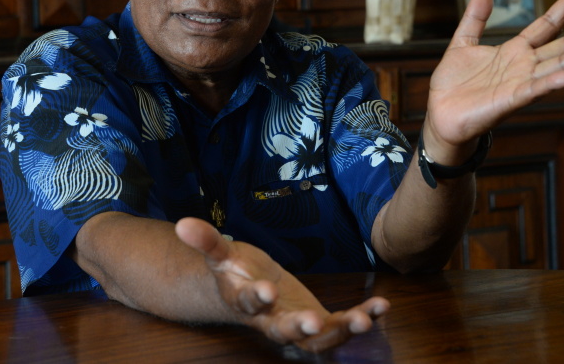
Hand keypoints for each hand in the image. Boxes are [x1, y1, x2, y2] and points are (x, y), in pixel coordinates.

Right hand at [175, 217, 389, 352]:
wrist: (253, 292)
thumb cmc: (238, 272)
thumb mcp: (223, 255)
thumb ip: (207, 242)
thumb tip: (181, 225)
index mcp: (245, 301)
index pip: (248, 302)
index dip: (256, 298)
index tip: (265, 290)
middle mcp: (270, 319)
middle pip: (282, 330)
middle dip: (299, 328)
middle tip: (313, 322)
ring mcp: (297, 325)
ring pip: (318, 338)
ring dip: (342, 330)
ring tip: (364, 319)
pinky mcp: (320, 324)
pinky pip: (342, 327)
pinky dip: (363, 318)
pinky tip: (381, 307)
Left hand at [423, 0, 563, 162]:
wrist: (440, 115)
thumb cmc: (454, 85)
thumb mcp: (462, 43)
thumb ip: (475, 19)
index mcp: (515, 51)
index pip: (547, 25)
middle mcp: (524, 66)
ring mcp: (520, 83)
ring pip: (559, 66)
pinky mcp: (509, 101)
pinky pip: (533, 91)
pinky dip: (551, 84)